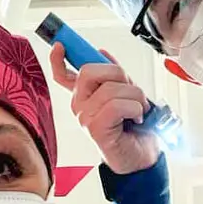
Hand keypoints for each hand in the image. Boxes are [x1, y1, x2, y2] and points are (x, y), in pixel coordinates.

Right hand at [51, 42, 159, 174]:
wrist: (143, 157)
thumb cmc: (135, 128)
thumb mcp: (126, 93)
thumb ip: (114, 74)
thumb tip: (102, 52)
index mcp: (85, 95)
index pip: (63, 75)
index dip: (58, 59)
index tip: (60, 46)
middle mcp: (80, 105)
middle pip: (89, 71)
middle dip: (118, 74)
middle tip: (130, 90)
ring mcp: (85, 117)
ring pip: (110, 89)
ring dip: (135, 96)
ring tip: (139, 110)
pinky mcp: (95, 128)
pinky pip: (116, 105)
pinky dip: (134, 108)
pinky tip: (136, 118)